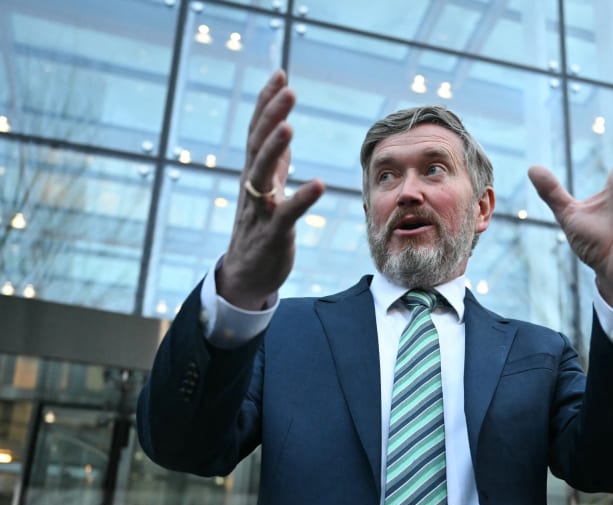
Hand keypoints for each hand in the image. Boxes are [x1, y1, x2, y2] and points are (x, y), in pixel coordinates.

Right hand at [217, 70, 325, 309]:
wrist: (245, 275)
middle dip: (271, 115)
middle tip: (287, 89)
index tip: (280, 74)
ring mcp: (261, 210)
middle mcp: (253, 187)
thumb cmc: (259, 230)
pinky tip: (319, 185)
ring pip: (263, 174)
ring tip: (289, 127)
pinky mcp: (273, 234)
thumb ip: (275, 160)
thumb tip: (281, 130)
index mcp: (255, 174)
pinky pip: (287, 214)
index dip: (267, 103)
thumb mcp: (268, 189)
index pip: (258, 130)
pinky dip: (302, 199)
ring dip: (275, 149)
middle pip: (258, 144)